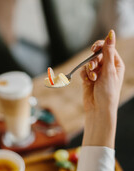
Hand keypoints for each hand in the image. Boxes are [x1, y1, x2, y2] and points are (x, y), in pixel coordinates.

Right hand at [81, 30, 124, 147]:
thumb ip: (108, 52)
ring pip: (89, 63)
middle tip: (93, 68)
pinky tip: (88, 82)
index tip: (93, 49)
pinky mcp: (89, 79)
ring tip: (92, 78)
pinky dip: (85, 75)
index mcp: (116, 65)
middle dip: (93, 61)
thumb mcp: (109, 71)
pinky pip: (84, 71)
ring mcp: (97, 74)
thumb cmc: (107, 93)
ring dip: (89, 69)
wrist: (98, 109)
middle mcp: (107, 68)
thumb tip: (111, 32)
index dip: (100, 46)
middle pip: (97, 55)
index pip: (108, 48)